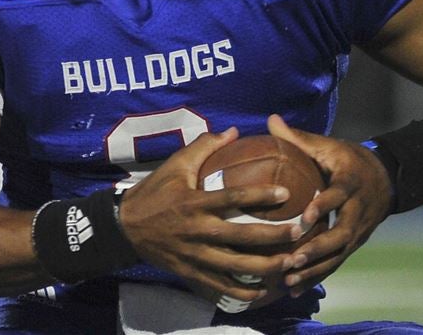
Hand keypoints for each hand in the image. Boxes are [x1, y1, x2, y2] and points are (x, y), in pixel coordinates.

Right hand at [118, 128, 302, 305]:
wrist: (124, 226)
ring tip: (290, 263)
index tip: (285, 193)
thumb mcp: (175, 164)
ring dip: (265, 267)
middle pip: (241, 237)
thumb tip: (234, 131)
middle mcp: (196, 230)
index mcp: (194, 202)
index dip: (260, 195)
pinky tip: (263, 290)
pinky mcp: (191, 272)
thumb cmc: (154, 191)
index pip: (232, 198)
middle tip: (299, 232)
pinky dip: (242, 292)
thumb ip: (204, 146)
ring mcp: (194, 255)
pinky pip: (220, 286)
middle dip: (273, 237)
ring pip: (235, 266)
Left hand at [265, 114, 390, 296]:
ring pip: (338, 254)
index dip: (324, 205)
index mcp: (350, 183)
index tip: (305, 214)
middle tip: (292, 257)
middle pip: (340, 234)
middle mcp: (357, 211)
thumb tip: (270, 120)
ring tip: (289, 278)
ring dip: (314, 268)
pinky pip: (335, 262)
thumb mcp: (328, 145)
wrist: (386, 178)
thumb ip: (299, 137)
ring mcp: (357, 231)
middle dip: (317, 248)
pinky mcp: (353, 244)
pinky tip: (293, 288)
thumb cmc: (347, 159)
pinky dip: (316, 276)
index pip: (339, 195)